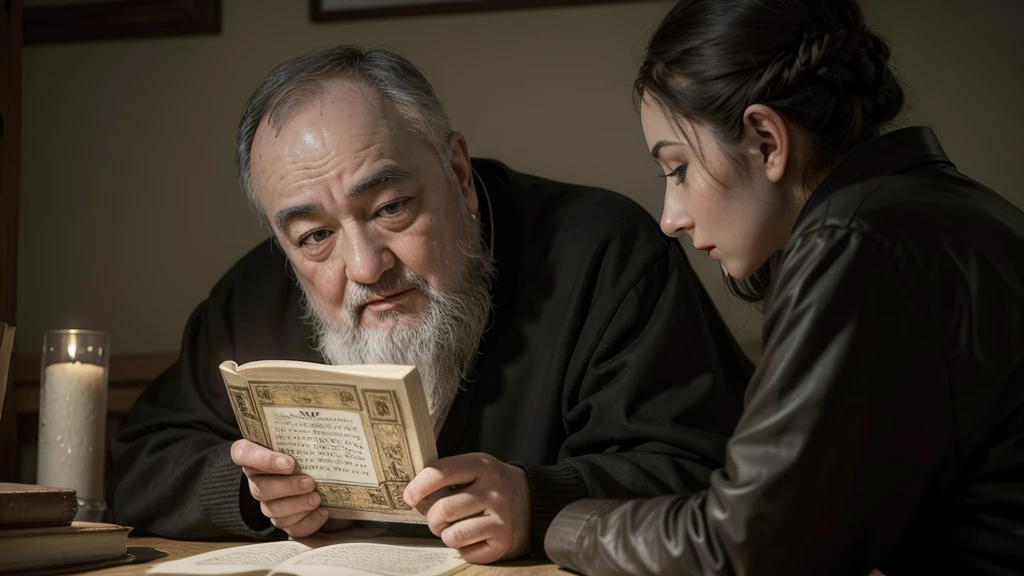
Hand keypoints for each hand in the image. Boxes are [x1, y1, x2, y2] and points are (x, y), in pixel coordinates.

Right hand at [230, 439, 327, 536]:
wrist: (320, 475)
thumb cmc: (308, 450)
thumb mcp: (303, 437)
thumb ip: (305, 430)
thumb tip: (326, 415)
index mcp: (254, 454)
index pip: (243, 453)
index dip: (262, 460)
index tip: (289, 462)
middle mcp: (257, 479)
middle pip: (261, 488)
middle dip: (287, 487)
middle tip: (310, 482)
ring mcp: (268, 502)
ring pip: (274, 510)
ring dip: (297, 505)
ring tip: (317, 497)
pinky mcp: (283, 520)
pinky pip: (290, 527)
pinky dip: (307, 521)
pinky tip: (322, 512)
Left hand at [403, 453, 530, 563]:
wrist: (532, 502)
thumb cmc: (493, 485)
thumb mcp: (476, 468)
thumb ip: (447, 475)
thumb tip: (413, 495)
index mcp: (482, 466)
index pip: (442, 472)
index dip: (419, 486)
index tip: (408, 497)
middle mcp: (493, 491)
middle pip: (442, 510)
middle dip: (432, 518)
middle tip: (438, 517)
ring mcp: (500, 518)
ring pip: (452, 535)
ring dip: (446, 535)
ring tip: (456, 527)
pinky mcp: (502, 541)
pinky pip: (466, 553)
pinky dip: (463, 549)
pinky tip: (473, 537)